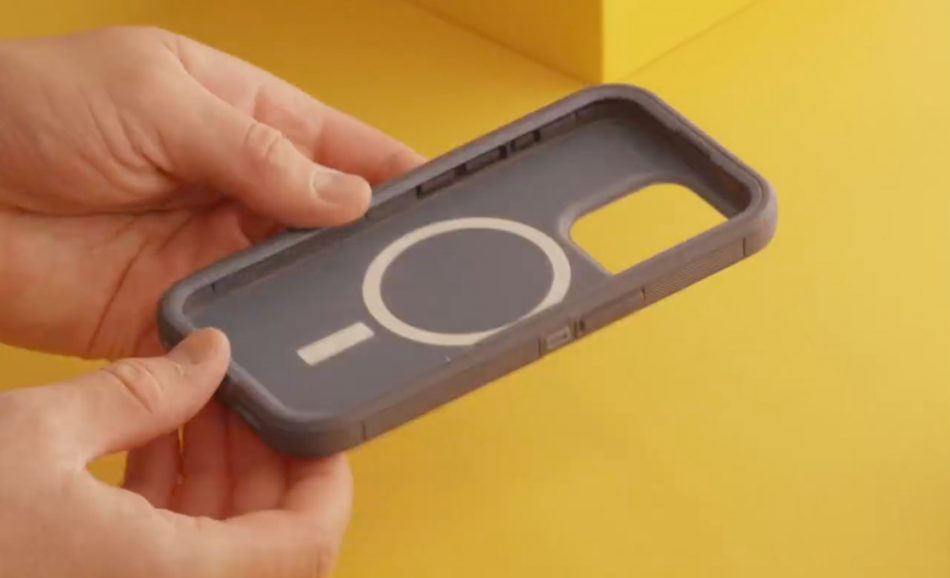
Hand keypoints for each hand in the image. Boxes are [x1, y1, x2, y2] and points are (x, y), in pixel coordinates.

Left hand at [0, 26, 421, 358]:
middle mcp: (236, 188)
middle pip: (331, 222)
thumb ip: (258, 150)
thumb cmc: (31, 107)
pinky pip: (245, 329)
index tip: (447, 197)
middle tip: (431, 269)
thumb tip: (345, 198)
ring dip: (333, 297)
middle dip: (377, 243)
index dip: (395, 172)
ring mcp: (210, 252)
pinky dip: (279, 342)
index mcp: (242, 117)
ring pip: (296, 280)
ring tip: (387, 312)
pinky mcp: (177, 309)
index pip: (341, 147)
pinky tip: (313, 348)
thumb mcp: (157, 98)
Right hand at [0, 329, 351, 577]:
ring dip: (216, 475)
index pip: (307, 544)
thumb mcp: (34, 435)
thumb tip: (209, 355)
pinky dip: (172, 501)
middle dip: (262, 461)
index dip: (323, 477)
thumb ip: (140, 392)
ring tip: (191, 404)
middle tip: (241, 395)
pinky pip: (166, 555)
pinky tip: (146, 438)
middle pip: (267, 542)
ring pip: (216, 547)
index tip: (310, 418)